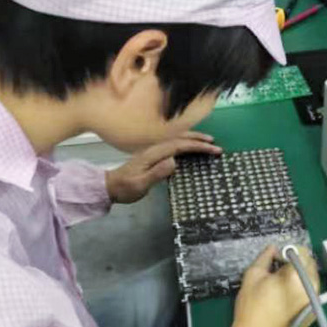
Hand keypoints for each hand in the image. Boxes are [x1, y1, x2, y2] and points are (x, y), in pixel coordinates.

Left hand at [105, 132, 221, 203]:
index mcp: (154, 153)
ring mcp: (154, 150)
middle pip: (180, 139)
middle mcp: (155, 148)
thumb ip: (157, 172)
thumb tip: (174, 161)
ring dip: (193, 139)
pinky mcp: (154, 155)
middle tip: (216, 145)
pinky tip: (190, 147)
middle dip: (199, 141)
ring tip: (207, 142)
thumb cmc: (126, 188)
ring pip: (177, 140)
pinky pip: (174, 145)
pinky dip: (185, 143)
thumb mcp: (141, 184)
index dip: (198, 146)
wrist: (110, 186)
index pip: (180, 145)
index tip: (213, 149)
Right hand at [225, 245, 319, 326]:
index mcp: (298, 276)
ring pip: (311, 278)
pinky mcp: (312, 312)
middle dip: (296, 262)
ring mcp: (314, 301)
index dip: (287, 251)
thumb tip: (273, 248)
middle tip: (278, 269)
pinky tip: (287, 295)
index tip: (276, 258)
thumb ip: (265, 257)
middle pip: (309, 264)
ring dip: (300, 274)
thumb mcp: (253, 275)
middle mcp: (312, 287)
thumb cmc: (252, 307)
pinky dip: (302, 288)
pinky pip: (311, 291)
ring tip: (282, 282)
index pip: (301, 252)